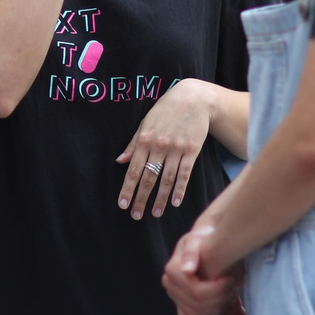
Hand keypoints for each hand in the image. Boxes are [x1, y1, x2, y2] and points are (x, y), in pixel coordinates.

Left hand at [116, 80, 213, 218]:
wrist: (194, 98)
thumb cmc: (166, 110)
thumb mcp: (145, 122)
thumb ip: (133, 143)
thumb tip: (120, 160)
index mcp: (145, 140)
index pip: (133, 170)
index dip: (127, 189)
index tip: (122, 204)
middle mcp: (159, 146)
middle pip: (148, 178)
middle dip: (140, 198)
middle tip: (135, 215)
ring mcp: (176, 149)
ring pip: (166, 179)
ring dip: (160, 198)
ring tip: (155, 213)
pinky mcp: (192, 151)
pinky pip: (184, 174)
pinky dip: (179, 189)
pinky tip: (175, 202)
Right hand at [161, 225, 245, 314]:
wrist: (211, 241)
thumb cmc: (205, 238)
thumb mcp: (198, 239)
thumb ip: (193, 252)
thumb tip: (188, 270)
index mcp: (173, 274)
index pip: (195, 294)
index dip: (216, 291)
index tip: (232, 279)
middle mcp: (175, 291)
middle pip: (199, 310)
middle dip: (221, 303)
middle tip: (237, 290)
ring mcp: (185, 302)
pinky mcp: (197, 310)